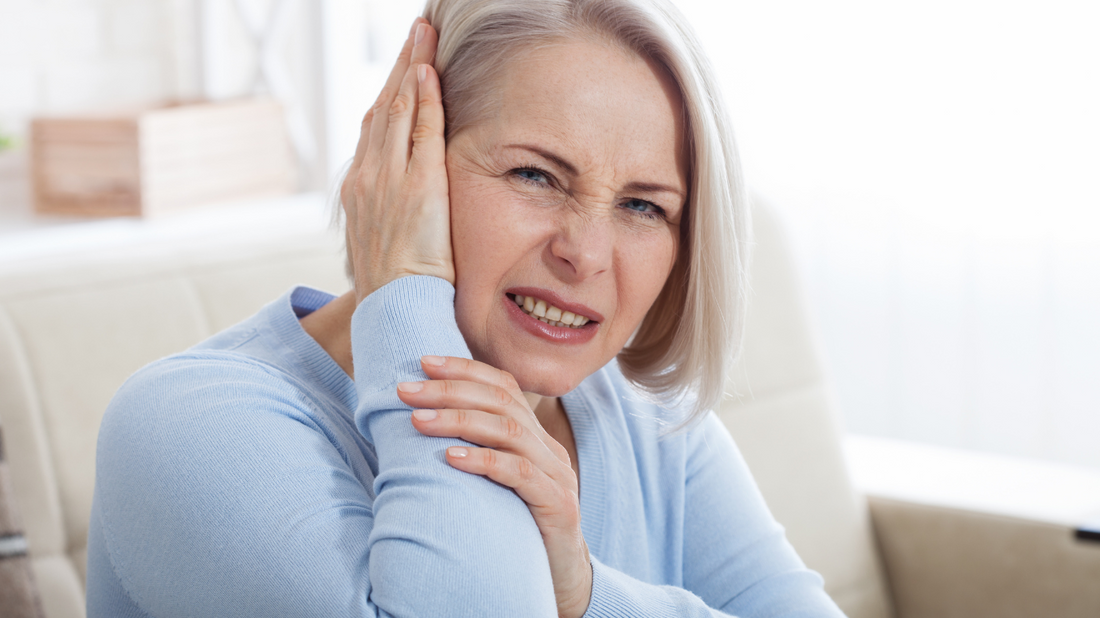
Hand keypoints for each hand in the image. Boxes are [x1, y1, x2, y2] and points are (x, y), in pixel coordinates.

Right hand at [341, 18, 452, 301]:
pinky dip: (424, 99)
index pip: (375, 126)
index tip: (405, 66)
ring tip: (424, 34)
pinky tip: (430, 71)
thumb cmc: (394, 283)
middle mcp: (368, 176)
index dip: (390, 91)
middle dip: (400, 64)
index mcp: (361, 186)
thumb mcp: (384, 239)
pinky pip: (421, 132)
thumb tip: (404, 204)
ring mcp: (389, 179)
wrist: (391, 308)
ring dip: (412, 67)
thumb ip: (392, 211)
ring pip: (398, 109)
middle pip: (383, 106)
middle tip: (417, 30)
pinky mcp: (417, 187)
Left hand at [398, 356, 592, 617]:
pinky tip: (451, 458)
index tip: (422, 362)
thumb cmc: (514, 530)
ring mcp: (557, 476)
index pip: (503, 387)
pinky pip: (520, 474)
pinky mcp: (557, 505)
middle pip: (502, 401)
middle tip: (406, 390)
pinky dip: (484, 460)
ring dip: (458, 421)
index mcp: (534, 438)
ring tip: (418, 420)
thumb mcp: (493, 485)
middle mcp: (549, 450)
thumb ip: (472, 454)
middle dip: (450, 390)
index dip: (464, 369)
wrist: (558, 582)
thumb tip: (417, 424)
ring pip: (509, 431)